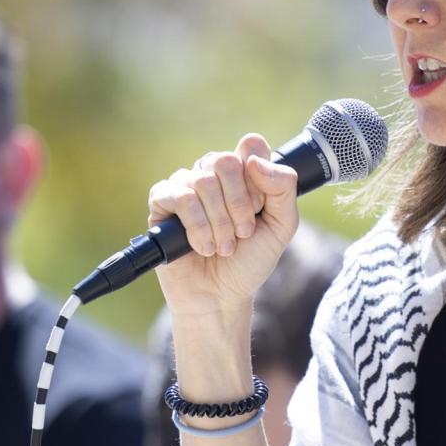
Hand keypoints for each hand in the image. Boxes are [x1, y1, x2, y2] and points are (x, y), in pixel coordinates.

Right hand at [147, 134, 298, 316]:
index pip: (250, 148)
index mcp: (241, 172)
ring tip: (224, 248)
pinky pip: (178, 197)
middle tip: (243, 233)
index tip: (259, 210)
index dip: (258, 181)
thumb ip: (283, 188)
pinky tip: (203, 247)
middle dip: (239, 204)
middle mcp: (211, 173)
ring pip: (202, 181)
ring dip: (219, 222)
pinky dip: (197, 226)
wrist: (221, 296)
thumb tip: (254, 160)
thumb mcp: (282, 225)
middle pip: (224, 161)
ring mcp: (185, 186)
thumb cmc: (250, 261)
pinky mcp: (161, 204)